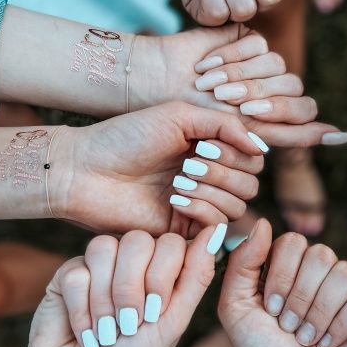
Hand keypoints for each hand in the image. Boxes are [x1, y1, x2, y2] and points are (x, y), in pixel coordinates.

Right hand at [19, 226, 223, 346]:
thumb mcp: (173, 321)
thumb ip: (196, 276)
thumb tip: (216, 230)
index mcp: (162, 268)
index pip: (172, 242)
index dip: (162, 276)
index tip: (155, 312)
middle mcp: (132, 259)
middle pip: (137, 240)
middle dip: (133, 289)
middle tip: (129, 323)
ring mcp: (99, 263)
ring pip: (104, 249)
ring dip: (106, 301)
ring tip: (106, 331)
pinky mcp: (68, 273)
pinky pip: (76, 272)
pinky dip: (82, 311)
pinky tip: (85, 332)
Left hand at [50, 101, 264, 237]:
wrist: (86, 170)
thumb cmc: (126, 137)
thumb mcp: (179, 116)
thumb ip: (224, 124)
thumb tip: (261, 147)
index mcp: (209, 148)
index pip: (252, 157)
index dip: (237, 151)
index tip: (203, 144)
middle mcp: (208, 177)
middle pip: (251, 182)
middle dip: (225, 171)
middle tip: (189, 164)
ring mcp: (198, 205)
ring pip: (239, 205)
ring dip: (213, 189)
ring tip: (179, 181)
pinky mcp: (184, 230)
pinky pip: (217, 226)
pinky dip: (203, 209)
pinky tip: (176, 199)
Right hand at [134, 26, 346, 147]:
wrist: (155, 85)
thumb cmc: (192, 119)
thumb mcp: (240, 132)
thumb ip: (290, 134)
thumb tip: (341, 134)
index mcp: (275, 114)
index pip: (304, 110)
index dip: (285, 113)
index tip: (260, 113)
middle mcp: (272, 88)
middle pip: (293, 88)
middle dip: (258, 97)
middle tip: (225, 102)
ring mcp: (260, 62)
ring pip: (277, 66)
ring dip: (242, 79)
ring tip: (208, 86)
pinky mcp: (247, 37)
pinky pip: (258, 45)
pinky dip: (232, 59)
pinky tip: (205, 65)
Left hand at [218, 220, 346, 346]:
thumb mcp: (235, 307)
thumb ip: (242, 263)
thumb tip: (264, 223)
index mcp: (288, 266)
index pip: (293, 242)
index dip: (280, 275)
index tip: (270, 310)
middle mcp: (319, 274)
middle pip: (320, 255)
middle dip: (300, 298)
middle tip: (289, 328)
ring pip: (344, 274)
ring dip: (319, 314)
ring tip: (307, 339)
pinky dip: (340, 326)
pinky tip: (328, 345)